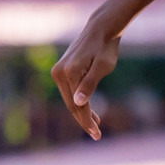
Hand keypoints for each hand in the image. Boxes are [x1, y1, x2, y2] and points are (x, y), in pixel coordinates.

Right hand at [50, 18, 120, 139]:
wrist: (101, 29)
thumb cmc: (105, 47)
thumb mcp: (102, 67)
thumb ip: (90, 84)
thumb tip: (78, 103)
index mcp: (69, 73)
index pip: (77, 105)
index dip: (87, 121)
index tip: (96, 134)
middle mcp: (59, 73)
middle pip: (71, 104)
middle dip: (84, 120)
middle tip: (97, 135)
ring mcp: (58, 71)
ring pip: (70, 99)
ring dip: (81, 112)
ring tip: (96, 125)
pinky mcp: (61, 70)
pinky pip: (70, 91)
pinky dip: (79, 101)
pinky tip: (88, 110)